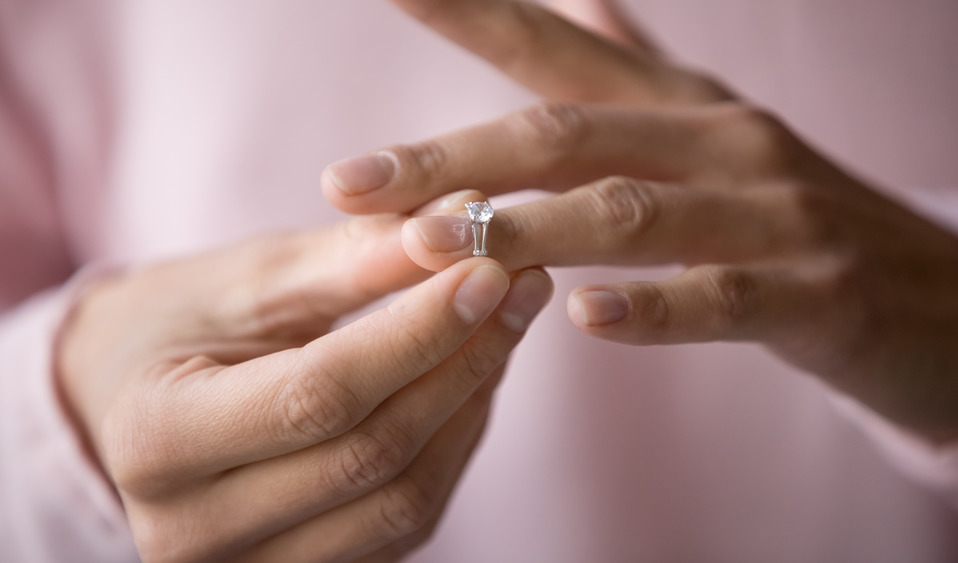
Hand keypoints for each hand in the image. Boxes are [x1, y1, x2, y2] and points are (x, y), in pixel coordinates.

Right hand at [57, 196, 553, 561]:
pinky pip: (404, 519)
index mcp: (157, 442)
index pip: (318, 395)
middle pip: (372, 456)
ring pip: (404, 501)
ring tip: (505, 321)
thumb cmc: (173, 325)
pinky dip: (451, 443)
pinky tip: (472, 374)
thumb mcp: (243, 278)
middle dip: (462, 361)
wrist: (126, 400)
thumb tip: (463, 222)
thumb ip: (350, 259)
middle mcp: (194, 530)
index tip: (490, 266)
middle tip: (519, 282)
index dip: (418, 333)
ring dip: (470, 404)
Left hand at [323, 0, 957, 443]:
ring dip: (528, 228)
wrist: (938, 294)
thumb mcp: (717, 132)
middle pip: (569, 136)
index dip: (473, 14)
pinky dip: (651, 306)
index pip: (560, 52)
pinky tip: (583, 315)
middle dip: (454, 158)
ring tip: (433, 246)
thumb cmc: (796, 216)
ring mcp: (775, 214)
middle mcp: (722, 142)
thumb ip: (645, 73)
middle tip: (352, 182)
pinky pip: (722, 299)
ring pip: (632, 212)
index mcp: (685, 107)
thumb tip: (585, 5)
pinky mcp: (817, 293)